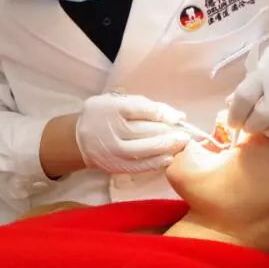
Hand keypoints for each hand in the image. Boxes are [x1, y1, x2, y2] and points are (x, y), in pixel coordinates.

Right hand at [75, 93, 191, 173]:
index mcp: (112, 109)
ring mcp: (114, 151)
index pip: (141, 109)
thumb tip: (174, 115)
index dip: (163, 113)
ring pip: (146, 149)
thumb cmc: (103, 115)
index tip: (179, 117)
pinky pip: (141, 165)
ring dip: (168, 147)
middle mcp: (112, 130)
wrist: (79, 140)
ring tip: (183, 144)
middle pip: (147, 130)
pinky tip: (170, 157)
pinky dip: (157, 162)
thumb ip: (143, 105)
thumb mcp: (117, 102)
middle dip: (171, 132)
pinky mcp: (117, 166)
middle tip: (189, 133)